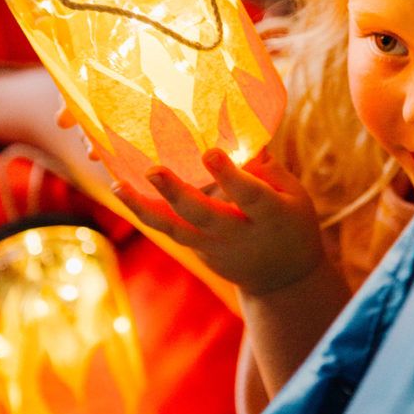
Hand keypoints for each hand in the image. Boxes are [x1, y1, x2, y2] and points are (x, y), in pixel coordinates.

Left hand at [113, 147, 324, 297]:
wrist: (282, 279)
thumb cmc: (291, 223)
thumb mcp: (295, 195)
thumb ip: (268, 168)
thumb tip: (242, 134)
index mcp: (271, 216)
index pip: (249, 196)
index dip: (230, 176)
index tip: (210, 152)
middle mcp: (238, 234)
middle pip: (203, 215)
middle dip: (176, 193)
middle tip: (153, 170)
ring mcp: (214, 247)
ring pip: (176, 229)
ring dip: (145, 207)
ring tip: (118, 186)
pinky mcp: (197, 251)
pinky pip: (169, 230)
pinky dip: (145, 212)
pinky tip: (123, 191)